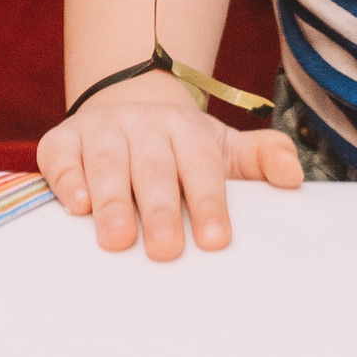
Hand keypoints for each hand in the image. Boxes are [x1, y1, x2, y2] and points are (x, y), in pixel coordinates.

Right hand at [37, 71, 301, 258]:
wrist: (126, 105)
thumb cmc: (180, 148)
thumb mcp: (222, 149)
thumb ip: (261, 158)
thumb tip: (295, 176)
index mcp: (187, 131)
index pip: (202, 165)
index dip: (210, 201)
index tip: (217, 240)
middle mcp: (144, 126)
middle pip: (154, 167)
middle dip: (160, 208)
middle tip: (166, 250)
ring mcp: (102, 130)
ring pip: (108, 161)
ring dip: (112, 199)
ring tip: (117, 239)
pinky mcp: (63, 140)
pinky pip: (62, 156)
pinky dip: (67, 179)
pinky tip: (76, 205)